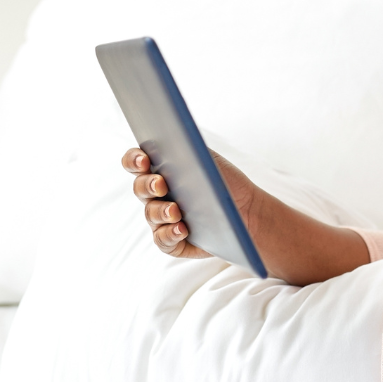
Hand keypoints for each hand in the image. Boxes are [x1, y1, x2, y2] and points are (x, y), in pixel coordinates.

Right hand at [121, 147, 255, 259]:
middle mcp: (157, 195)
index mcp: (161, 170)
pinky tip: (182, 229)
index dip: (134, 160)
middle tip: (161, 184)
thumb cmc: (225, 181)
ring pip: (151, 215)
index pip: (136, 162)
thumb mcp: (210, 160)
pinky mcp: (173, 241)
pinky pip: (163, 239)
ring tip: (175, 211)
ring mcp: (163, 219)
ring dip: (161, 212)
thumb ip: (189, 148)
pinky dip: (170, 234)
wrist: (248, 208)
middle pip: (140, 188)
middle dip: (148, 185)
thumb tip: (173, 141)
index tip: (144, 160)